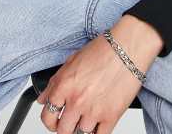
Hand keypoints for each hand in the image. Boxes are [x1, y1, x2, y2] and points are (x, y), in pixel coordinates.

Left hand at [36, 15, 162, 132]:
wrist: (128, 47)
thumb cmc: (103, 49)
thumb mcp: (72, 60)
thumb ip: (54, 82)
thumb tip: (43, 98)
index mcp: (64, 85)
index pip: (47, 116)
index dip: (49, 121)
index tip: (54, 120)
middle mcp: (76, 100)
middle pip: (62, 131)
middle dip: (65, 126)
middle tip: (71, 120)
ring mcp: (94, 110)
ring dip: (83, 128)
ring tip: (88, 116)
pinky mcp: (111, 116)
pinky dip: (97, 132)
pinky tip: (99, 123)